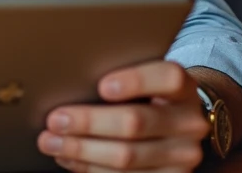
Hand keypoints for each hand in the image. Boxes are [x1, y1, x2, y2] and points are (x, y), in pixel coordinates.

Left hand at [37, 61, 208, 171]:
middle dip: (89, 122)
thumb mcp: (145, 80)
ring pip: (127, 156)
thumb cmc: (148, 96)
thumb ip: (121, 77)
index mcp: (183, 88)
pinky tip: (69, 159)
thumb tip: (71, 82)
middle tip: (55, 120)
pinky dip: (90, 168)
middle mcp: (190, 123)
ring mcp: (183, 156)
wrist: (177, 125)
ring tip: (51, 142)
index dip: (135, 81)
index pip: (167, 78)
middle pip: (136, 122)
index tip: (101, 86)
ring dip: (81, 150)